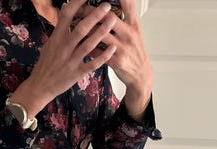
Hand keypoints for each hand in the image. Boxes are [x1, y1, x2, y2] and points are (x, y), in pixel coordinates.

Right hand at [10, 0, 117, 117]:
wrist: (40, 86)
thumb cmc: (46, 64)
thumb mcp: (49, 44)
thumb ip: (60, 29)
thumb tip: (65, 9)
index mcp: (56, 38)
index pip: (66, 16)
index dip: (77, 3)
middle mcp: (63, 48)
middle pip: (81, 29)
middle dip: (94, 16)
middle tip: (106, 6)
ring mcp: (70, 61)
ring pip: (88, 45)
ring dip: (101, 32)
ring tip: (112, 21)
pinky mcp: (76, 73)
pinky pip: (92, 64)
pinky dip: (103, 56)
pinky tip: (113, 48)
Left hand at [83, 0, 152, 118]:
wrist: (141, 74)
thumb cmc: (135, 51)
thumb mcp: (135, 31)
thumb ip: (124, 18)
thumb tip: (107, 7)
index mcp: (134, 24)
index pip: (129, 4)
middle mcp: (129, 34)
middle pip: (108, 18)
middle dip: (91, 11)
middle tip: (79, 9)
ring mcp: (122, 48)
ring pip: (100, 35)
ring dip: (86, 29)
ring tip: (75, 25)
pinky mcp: (116, 61)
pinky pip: (97, 52)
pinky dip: (87, 47)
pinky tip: (79, 44)